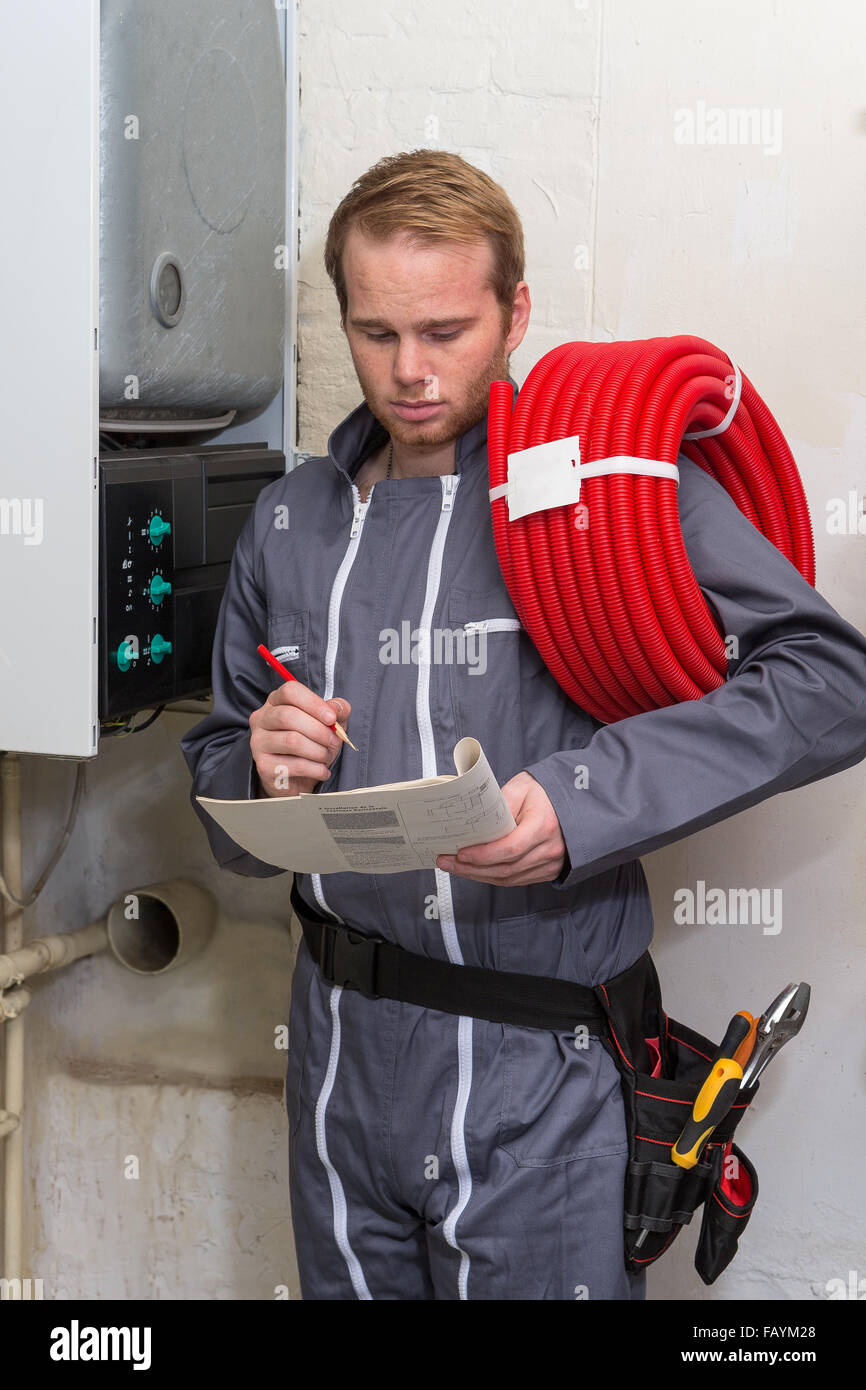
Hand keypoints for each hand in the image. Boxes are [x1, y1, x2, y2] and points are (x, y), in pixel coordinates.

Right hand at [250, 682, 351, 796]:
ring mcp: (259, 742)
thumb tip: (336, 708)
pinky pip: (295, 765)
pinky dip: (316, 769)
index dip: (313, 703)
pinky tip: (323, 771)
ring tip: (327, 757)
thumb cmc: (312, 743)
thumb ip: (336, 711)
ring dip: (318, 750)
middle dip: (319, 730)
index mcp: (276, 701)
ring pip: (292, 741)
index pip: (290, 691)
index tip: (332, 718)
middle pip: (289, 716)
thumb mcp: (328, 723)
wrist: (298, 779)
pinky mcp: (263, 765)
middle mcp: (261, 718)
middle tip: (335, 741)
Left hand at [435, 772, 566, 885]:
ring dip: (478, 875)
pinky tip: (476, 871)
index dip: (482, 855)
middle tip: (447, 862)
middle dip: (471, 868)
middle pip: (505, 868)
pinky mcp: (547, 871)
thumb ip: (499, 804)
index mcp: (544, 826)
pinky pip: (516, 880)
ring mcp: (550, 863)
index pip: (509, 848)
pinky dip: (493, 877)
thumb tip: (475, 823)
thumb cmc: (547, 793)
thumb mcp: (522, 787)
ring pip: (508, 879)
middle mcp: (549, 849)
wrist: (575, 803)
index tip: (461, 853)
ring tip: (455, 867)